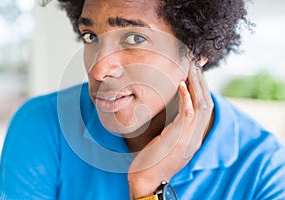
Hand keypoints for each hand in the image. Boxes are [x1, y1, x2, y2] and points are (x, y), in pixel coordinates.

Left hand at [128, 64, 213, 198]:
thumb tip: (173, 110)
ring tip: (191, 66)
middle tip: (196, 61)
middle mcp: (197, 136)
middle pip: (207, 101)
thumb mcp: (168, 140)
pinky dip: (186, 97)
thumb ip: (175, 126)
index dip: (203, 86)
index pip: (205, 106)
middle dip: (202, 80)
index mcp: (195, 136)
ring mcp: (190, 138)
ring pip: (201, 104)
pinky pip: (188, 113)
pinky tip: (181, 84)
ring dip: (196, 84)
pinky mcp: (180, 138)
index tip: (197, 69)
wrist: (146, 179)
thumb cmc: (152, 159)